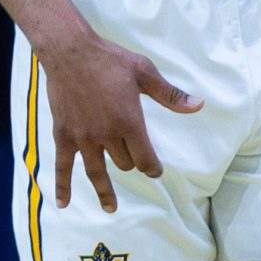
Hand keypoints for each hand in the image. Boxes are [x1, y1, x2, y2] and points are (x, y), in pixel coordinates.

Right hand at [42, 30, 202, 212]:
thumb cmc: (110, 60)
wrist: (71, 52)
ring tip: (111, 208)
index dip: (153, 168)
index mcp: (129, 121)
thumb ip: (170, 94)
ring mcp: (83, 138)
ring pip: (97, 173)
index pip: (146, 158)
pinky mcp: (63, 135)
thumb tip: (198, 106)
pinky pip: (62, 167)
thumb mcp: (144, 72)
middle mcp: (107, 134)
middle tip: (131, 157)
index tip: (156, 171)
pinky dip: (62, 187)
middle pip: (124, 162)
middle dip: (131, 162)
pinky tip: (63, 204)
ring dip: (105, 192)